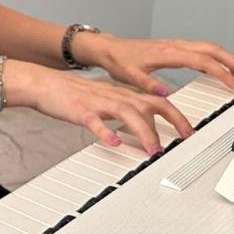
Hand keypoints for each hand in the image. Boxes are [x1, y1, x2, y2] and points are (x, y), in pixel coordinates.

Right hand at [30, 66, 192, 155]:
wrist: (43, 83)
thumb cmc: (73, 95)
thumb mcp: (105, 101)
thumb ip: (125, 111)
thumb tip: (144, 126)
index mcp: (122, 95)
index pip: (158, 102)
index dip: (177, 117)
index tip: (190, 133)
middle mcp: (114, 97)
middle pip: (149, 106)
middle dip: (170, 122)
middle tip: (183, 141)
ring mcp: (97, 103)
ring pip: (127, 113)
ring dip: (144, 132)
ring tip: (153, 150)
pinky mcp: (79, 111)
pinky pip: (95, 121)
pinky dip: (105, 131)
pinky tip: (112, 142)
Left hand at [76, 33, 233, 95]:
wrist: (109, 49)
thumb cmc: (119, 61)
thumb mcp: (129, 76)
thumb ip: (146, 85)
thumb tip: (164, 93)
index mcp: (168, 53)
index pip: (203, 61)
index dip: (222, 72)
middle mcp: (176, 46)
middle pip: (214, 50)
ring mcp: (177, 45)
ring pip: (211, 47)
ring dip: (229, 60)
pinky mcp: (176, 48)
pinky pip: (204, 49)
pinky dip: (219, 57)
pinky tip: (224, 68)